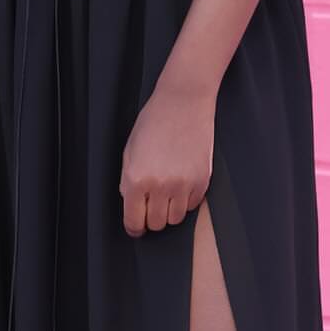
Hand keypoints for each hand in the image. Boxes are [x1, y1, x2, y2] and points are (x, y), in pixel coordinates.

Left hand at [119, 76, 215, 235]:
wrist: (183, 103)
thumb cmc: (153, 123)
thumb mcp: (130, 151)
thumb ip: (127, 180)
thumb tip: (131, 204)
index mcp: (137, 178)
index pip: (134, 220)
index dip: (134, 227)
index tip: (136, 227)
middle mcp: (160, 186)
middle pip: (156, 224)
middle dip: (151, 218)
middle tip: (150, 204)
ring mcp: (184, 185)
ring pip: (175, 219)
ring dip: (169, 211)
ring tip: (166, 192)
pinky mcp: (202, 182)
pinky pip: (192, 206)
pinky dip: (185, 201)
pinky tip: (180, 183)